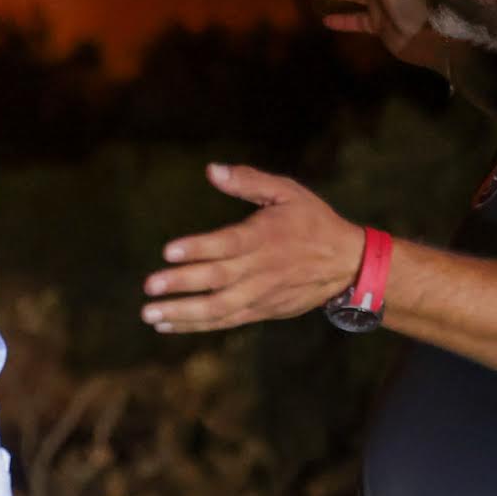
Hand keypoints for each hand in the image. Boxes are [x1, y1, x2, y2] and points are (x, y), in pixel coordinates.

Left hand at [141, 164, 365, 333]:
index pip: (227, 244)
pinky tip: (168, 325)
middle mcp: (261, 269)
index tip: (168, 251)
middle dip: (181, 284)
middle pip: (217, 279)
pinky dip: (196, 325)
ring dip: (182, 313)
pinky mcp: (261, 311)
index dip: (197, 248)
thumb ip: (248, 181)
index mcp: (264, 236)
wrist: (347, 264)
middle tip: (149, 287)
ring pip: (218, 308)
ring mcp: (260, 294)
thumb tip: (212, 169)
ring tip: (150, 315)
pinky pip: (225, 321)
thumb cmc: (312, 221)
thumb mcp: (287, 192)